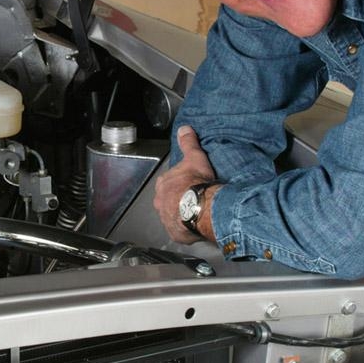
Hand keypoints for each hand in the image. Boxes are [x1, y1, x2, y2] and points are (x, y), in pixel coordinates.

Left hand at [154, 126, 217, 242]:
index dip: (179, 183)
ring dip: (181, 215)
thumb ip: (188, 143)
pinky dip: (186, 229)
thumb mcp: (194, 158)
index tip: (189, 184)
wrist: (202, 208)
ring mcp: (166, 219)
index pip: (168, 182)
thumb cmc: (197, 183)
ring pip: (172, 216)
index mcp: (163, 184)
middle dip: (177, 200)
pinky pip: (180, 231)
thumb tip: (184, 129)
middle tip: (193, 199)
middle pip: (168, 200)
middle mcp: (160, 203)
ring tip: (196, 213)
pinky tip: (196, 226)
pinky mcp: (175, 233)